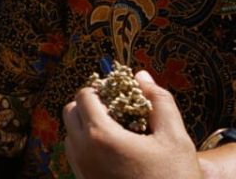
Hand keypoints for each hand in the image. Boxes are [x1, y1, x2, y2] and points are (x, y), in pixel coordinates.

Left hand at [63, 70, 203, 178]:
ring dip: (86, 125)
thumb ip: (160, 101)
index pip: (83, 95)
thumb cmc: (173, 178)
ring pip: (70, 133)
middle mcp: (81, 150)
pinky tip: (113, 149)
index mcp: (99, 134)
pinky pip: (75, 154)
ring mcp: (79, 168)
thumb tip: (142, 75)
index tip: (118, 93)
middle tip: (116, 109)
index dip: (100, 89)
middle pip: (70, 111)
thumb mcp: (175, 138)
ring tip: (116, 129)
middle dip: (89, 104)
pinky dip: (87, 144)